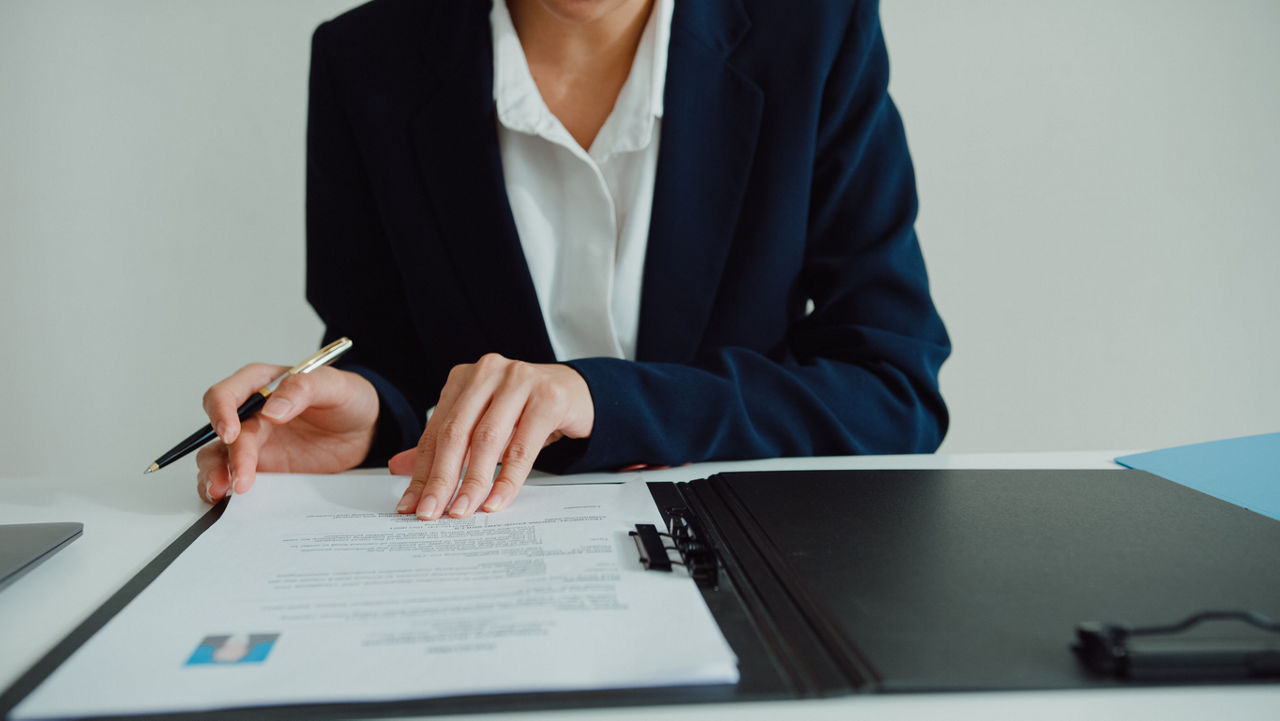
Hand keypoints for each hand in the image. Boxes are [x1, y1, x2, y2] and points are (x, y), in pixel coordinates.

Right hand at [196, 364, 378, 501]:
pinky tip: (228, 500)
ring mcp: (254, 442)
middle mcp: (250, 413)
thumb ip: (303, 388)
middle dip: (227, 456)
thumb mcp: (335, 385)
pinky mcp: (261, 466)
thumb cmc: (347, 399)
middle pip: (222, 432)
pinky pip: (232, 476)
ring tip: (223, 492)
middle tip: (240, 479)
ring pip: (216, 456)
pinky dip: (225, 488)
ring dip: (215, 474)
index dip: (221, 412)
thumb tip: (272, 409)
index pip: (226, 394)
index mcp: (262, 384)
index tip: (231, 434)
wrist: (364, 429)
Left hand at [388, 353, 593, 518]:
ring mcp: (520, 381)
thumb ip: (444, 444)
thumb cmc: (526, 410)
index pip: (436, 430)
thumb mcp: (483, 424)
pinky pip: (522, 447)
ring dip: (473, 482)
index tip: (412, 504)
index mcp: (465, 378)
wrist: (578, 393)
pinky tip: (496, 501)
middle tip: (431, 512)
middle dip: (441, 479)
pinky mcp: (548, 398)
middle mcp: (489, 372)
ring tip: (462, 510)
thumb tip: (399, 469)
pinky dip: (507, 479)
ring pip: (487, 440)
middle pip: (456, 433)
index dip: (422, 471)